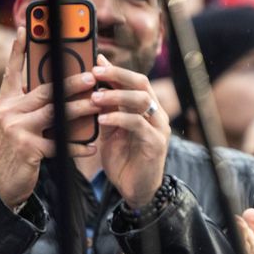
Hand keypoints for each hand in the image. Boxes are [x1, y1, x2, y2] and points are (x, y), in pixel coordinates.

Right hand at [0, 27, 98, 207]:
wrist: (1, 185)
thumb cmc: (14, 152)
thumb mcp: (15, 125)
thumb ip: (30, 106)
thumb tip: (57, 90)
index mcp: (5, 102)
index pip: (12, 71)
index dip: (18, 50)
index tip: (25, 28)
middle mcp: (7, 111)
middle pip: (44, 90)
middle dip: (71, 82)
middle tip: (93, 76)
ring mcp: (16, 130)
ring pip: (55, 114)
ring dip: (80, 109)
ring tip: (99, 104)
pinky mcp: (27, 149)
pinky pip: (58, 145)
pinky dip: (77, 146)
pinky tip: (92, 146)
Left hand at [89, 54, 169, 207]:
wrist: (134, 189)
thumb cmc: (123, 158)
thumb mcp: (110, 128)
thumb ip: (106, 107)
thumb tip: (95, 82)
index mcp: (147, 109)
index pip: (135, 80)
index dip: (116, 70)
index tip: (95, 63)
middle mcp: (157, 115)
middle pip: (141, 83)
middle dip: (117, 75)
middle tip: (95, 74)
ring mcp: (159, 129)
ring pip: (142, 100)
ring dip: (116, 96)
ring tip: (94, 98)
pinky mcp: (156, 144)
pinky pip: (138, 124)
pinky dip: (118, 118)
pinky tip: (102, 119)